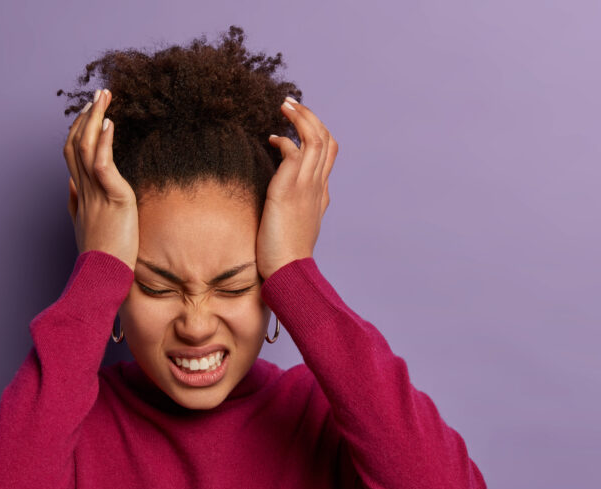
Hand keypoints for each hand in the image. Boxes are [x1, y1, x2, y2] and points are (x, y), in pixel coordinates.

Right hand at [63, 88, 138, 271]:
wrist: (102, 281)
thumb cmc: (100, 262)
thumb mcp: (86, 228)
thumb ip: (77, 204)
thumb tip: (71, 186)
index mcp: (80, 197)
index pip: (73, 156)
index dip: (78, 131)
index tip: (88, 114)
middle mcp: (83, 191)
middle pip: (76, 144)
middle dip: (85, 117)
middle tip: (98, 95)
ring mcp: (95, 194)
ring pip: (85, 147)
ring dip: (94, 118)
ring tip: (103, 97)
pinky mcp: (113, 199)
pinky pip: (102, 164)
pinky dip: (103, 142)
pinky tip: (108, 123)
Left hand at [257, 96, 337, 279]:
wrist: (288, 272)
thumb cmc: (285, 254)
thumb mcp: (294, 226)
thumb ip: (292, 206)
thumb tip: (282, 193)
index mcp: (320, 193)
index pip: (328, 151)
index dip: (315, 130)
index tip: (296, 123)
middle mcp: (317, 186)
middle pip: (326, 139)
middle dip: (309, 116)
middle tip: (290, 104)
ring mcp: (306, 187)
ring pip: (314, 139)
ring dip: (300, 118)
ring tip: (284, 106)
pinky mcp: (289, 190)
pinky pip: (294, 153)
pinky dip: (285, 141)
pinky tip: (272, 141)